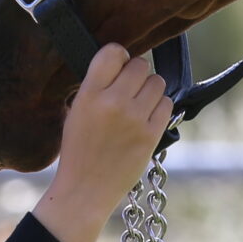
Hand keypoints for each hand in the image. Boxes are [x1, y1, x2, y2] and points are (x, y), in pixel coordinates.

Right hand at [33, 46, 172, 241]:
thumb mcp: (75, 111)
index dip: (118, 56)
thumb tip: (122, 62)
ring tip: (138, 104)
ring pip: (157, 82)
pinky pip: (167, 104)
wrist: (85, 190)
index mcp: (89, 94)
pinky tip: (146, 117)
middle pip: (140, 65)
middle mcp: (113, 102)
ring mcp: (135, 119)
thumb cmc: (78, 150)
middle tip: (128, 89)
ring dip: (150, 89)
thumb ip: (96, 85)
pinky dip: (159, 107)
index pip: (113, 51)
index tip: (117, 66)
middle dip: (136, 73)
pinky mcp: (152, 135)